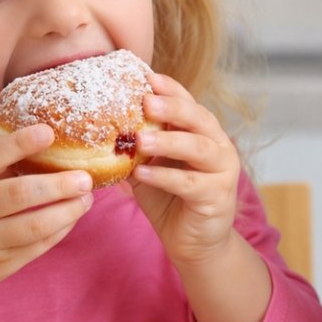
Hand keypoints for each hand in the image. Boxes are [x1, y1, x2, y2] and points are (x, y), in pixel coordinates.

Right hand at [0, 124, 93, 305]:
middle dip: (58, 185)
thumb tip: (48, 148)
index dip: (19, 143)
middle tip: (84, 177)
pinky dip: (60, 231)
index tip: (48, 131)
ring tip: (86, 199)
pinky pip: (37, 247)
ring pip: (34, 226)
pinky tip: (72, 218)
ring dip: (67, 212)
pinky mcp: (0, 265)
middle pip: (19, 194)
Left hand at [130, 73, 240, 267]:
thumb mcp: (151, 168)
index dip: (172, 89)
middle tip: (146, 101)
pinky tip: (142, 174)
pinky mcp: (217, 197)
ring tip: (140, 139)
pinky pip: (190, 183)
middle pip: (199, 119)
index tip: (148, 77)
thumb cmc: (170, 201)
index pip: (189, 104)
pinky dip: (164, 177)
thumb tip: (99, 127)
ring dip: (168, 141)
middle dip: (173, 107)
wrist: (194, 244)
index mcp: (203, 134)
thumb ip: (137, 148)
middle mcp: (218, 147)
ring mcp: (222, 171)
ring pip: (198, 148)